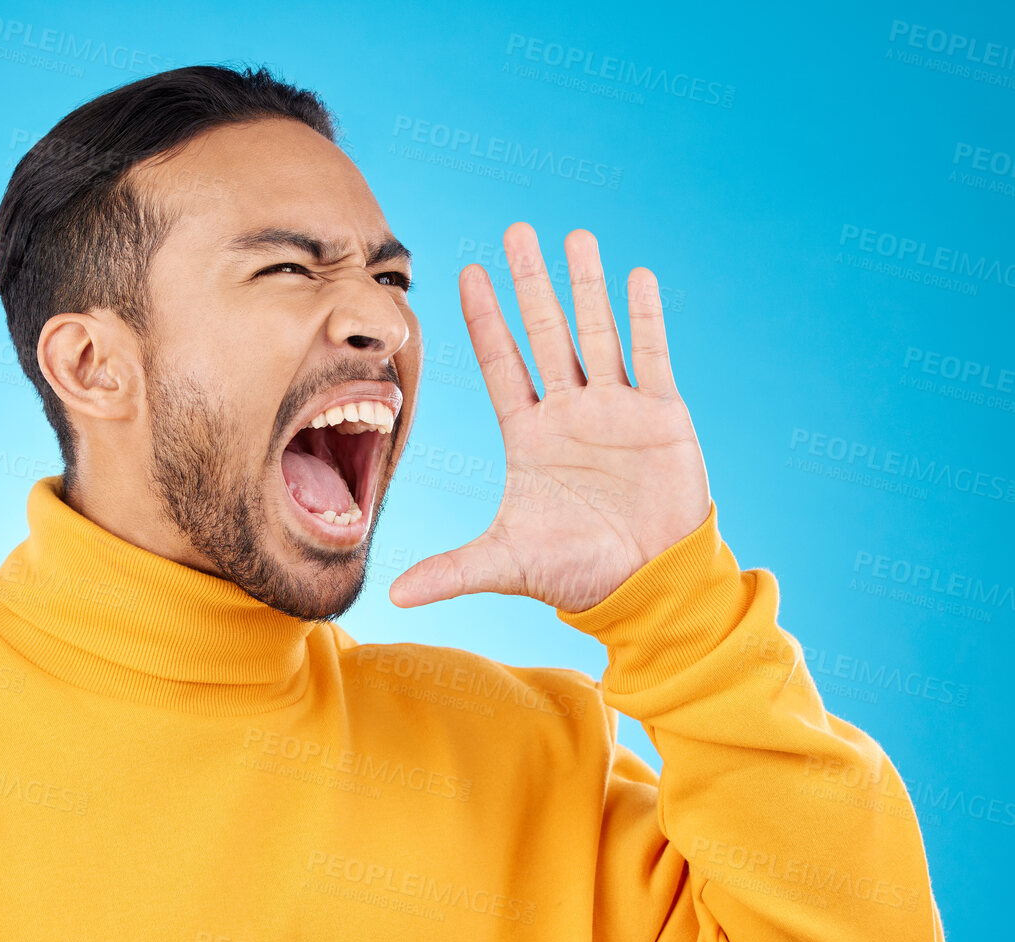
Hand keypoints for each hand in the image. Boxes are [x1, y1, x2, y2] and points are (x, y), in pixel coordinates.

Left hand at [388, 225, 710, 613]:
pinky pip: (651, 356)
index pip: (502, 364)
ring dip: (586, 286)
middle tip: (515, 231)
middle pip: (546, 333)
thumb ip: (451, 571)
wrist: (645, 585)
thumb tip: (393, 598)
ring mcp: (617, 409)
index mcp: (530, 435)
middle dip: (530, 284)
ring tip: (573, 236)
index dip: (486, 321)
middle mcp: (570, 412)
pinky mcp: (661, 416)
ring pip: (597, 333)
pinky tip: (635, 276)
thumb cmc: (576, 574)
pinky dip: (644, 318)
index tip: (467, 274)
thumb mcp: (505, 565)